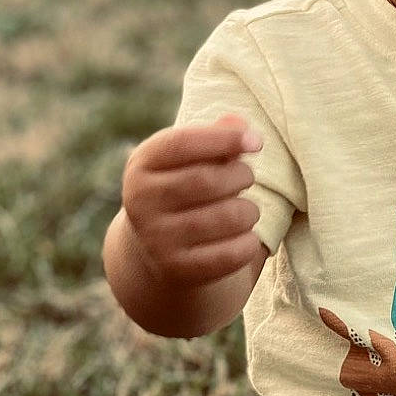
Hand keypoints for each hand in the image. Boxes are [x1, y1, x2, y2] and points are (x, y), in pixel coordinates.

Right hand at [121, 112, 264, 287]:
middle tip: (247, 177)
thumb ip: (216, 137)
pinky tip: (244, 236)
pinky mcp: (177, 270)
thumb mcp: (191, 159)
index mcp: (141, 166)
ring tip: (246, 210)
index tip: (256, 141)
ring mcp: (156, 239)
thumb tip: (240, 125)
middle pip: (207, 180)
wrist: (158, 251)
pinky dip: (249, 242)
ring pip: (226, 217)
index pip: (181, 143)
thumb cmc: (185, 189)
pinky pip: (231, 253)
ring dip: (249, 211)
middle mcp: (140, 203)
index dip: (224, 138)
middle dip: (241, 175)